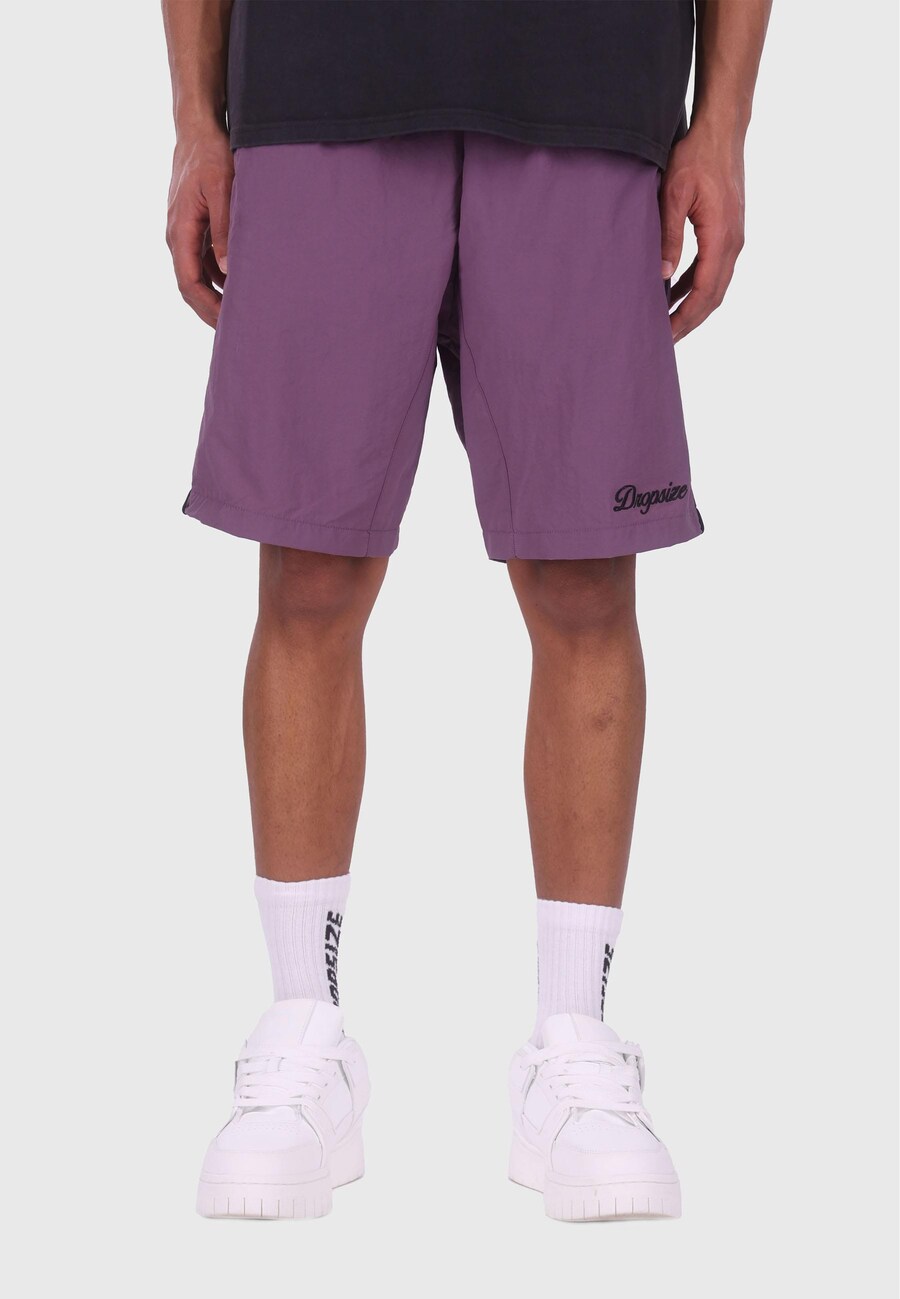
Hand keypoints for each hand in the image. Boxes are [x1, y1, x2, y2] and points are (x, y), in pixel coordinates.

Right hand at [166, 128, 233, 326]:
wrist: (198, 129)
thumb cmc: (210, 155)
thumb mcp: (222, 190)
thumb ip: (223, 230)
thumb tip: (226, 270)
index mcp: (180, 231)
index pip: (189, 283)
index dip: (207, 308)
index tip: (228, 324)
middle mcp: (178, 237)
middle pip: (191, 287)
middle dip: (211, 311)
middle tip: (238, 331)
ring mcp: (186, 234)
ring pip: (198, 278)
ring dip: (216, 297)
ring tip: (242, 314)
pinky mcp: (196, 229)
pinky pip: (205, 263)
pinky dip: (220, 280)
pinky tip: (241, 288)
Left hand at [659, 123, 744, 342]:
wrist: (722, 130)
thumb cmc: (696, 156)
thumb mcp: (673, 195)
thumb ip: (668, 236)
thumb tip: (663, 276)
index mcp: (722, 237)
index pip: (705, 292)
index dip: (685, 317)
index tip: (666, 335)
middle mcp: (734, 242)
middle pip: (714, 296)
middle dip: (689, 321)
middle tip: (664, 341)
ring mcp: (734, 237)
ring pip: (716, 285)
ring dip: (693, 306)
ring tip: (668, 323)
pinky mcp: (728, 231)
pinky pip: (713, 269)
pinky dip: (696, 286)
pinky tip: (676, 293)